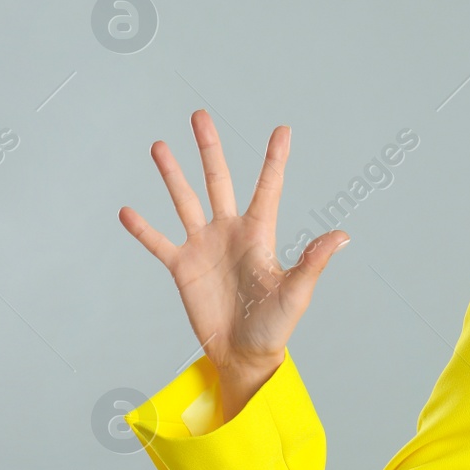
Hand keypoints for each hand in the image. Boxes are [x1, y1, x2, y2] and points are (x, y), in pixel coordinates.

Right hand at [118, 110, 349, 419]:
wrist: (245, 354)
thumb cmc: (276, 325)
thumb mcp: (297, 291)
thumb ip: (313, 261)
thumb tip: (342, 235)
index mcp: (260, 233)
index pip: (268, 187)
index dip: (274, 159)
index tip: (283, 129)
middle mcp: (230, 232)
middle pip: (218, 181)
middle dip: (209, 149)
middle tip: (200, 115)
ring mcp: (204, 247)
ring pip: (185, 201)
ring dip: (172, 175)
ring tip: (159, 145)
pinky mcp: (182, 267)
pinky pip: (159, 242)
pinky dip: (143, 229)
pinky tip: (128, 211)